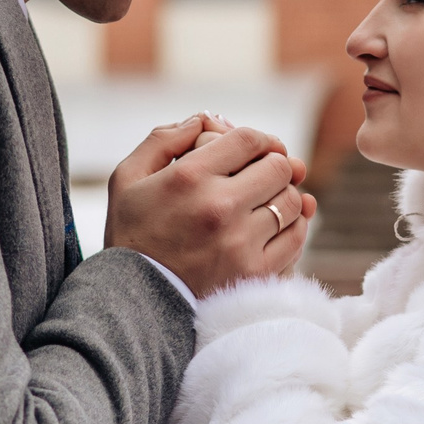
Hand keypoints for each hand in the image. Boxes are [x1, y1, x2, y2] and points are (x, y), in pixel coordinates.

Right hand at [107, 116, 317, 297]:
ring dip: (284, 198)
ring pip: (293, 202)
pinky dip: (291, 229)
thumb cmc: (131, 236)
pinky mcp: (256, 273)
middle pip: (280, 167)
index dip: (260, 140)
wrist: (135, 305)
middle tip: (261, 179)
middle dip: (273, 167)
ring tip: (264, 206)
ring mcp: (241, 242)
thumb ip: (163, 139)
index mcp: (189, 177)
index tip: (258, 151)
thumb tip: (205, 118)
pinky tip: (273, 230)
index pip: (250, 140)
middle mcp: (219, 206)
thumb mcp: (128, 179)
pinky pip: (296, 238)